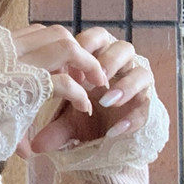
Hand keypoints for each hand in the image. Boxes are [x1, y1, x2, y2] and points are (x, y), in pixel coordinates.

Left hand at [11, 25, 153, 157]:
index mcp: (100, 58)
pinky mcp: (148, 104)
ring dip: (124, 85)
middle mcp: (122, 67)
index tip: (69, 65)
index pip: (97, 38)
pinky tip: (115, 130)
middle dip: (109, 60)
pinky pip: (146, 107)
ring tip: (106, 100)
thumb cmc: (87, 113)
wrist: (112, 133)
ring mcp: (138, 84)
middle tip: (95, 76)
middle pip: (124, 48)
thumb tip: (35, 146)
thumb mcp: (67, 119)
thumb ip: (54, 128)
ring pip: (142, 72)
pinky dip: (131, 117)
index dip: (86, 46)